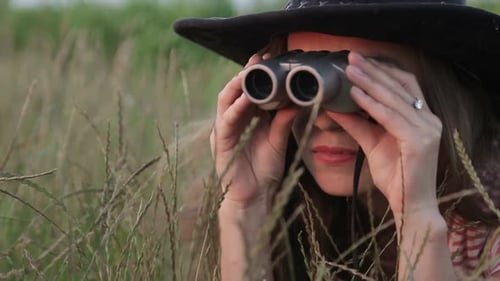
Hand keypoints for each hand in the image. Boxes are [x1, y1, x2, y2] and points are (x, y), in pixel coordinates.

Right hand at [211, 53, 297, 209]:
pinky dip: (234, 109)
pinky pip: (226, 121)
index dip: (258, 73)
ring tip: (249, 71)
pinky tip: (243, 99)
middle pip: (237, 90)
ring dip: (237, 85)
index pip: (250, 89)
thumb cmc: (266, 169)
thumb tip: (297, 100)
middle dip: (247, 73)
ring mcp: (225, 129)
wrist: (255, 197)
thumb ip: (283, 120)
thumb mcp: (278, 140)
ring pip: (226, 100)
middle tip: (260, 58)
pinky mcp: (221, 142)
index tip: (271, 58)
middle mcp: (234, 120)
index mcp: (248, 117)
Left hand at [326, 51, 442, 213]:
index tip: (359, 60)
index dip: (382, 70)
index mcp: (422, 118)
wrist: (410, 206)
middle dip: (373, 70)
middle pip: (399, 86)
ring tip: (349, 70)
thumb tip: (334, 107)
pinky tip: (355, 94)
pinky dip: (371, 104)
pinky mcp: (419, 141)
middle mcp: (429, 120)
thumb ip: (357, 124)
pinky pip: (391, 117)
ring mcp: (427, 129)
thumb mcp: (372, 144)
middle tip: (351, 57)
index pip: (403, 85)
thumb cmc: (395, 176)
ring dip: (369, 82)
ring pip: (394, 99)